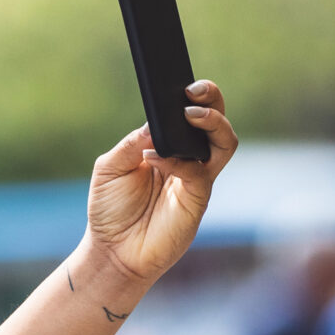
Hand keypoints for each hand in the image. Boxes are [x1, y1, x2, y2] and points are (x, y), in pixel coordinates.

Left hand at [88, 79, 236, 285]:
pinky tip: (155, 157)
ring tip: (189, 114)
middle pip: (218, 123)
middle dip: (213, 102)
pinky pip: (200, 173)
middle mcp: (189, 160)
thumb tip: (154, 124)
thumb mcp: (110, 167)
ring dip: (213, 124)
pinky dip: (179, 161)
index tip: (185, 83)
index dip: (196, 97)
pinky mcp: (197, 201)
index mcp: (170, 147)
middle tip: (195, 91)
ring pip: (225, 144)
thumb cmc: (110, 210)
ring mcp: (196, 181)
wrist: (112, 251)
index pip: (192, 115)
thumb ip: (132, 142)